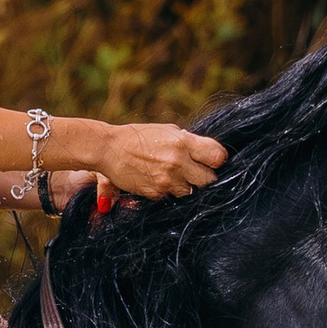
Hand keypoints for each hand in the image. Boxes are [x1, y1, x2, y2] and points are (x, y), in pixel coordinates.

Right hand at [93, 120, 227, 200]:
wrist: (108, 149)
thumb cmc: (139, 137)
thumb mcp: (167, 131)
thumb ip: (189, 142)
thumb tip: (209, 153)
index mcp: (183, 142)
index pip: (218, 157)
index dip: (217, 160)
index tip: (212, 160)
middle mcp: (178, 162)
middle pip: (209, 180)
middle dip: (205, 177)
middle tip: (196, 172)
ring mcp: (167, 181)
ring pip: (192, 192)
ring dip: (187, 186)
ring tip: (173, 175)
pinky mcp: (157, 194)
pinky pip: (173, 197)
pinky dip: (170, 192)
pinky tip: (159, 180)